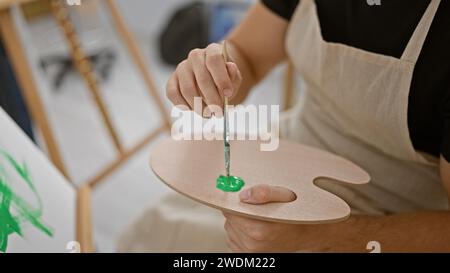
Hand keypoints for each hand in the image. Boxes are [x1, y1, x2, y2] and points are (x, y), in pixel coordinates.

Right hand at [166, 43, 241, 116]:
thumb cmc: (224, 79)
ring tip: (208, 114)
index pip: (214, 60)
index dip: (221, 78)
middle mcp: (195, 56)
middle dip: (212, 99)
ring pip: (187, 89)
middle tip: (218, 112)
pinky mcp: (172, 80)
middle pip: (202, 78)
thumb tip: (231, 68)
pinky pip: (172, 93)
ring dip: (198, 106)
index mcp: (212, 50)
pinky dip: (182, 105)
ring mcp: (182, 67)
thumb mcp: (234, 77)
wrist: (212, 80)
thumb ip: (233, 75)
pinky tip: (192, 109)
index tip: (228, 95)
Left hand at [223, 184, 348, 252]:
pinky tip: (253, 227)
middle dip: (239, 210)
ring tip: (257, 219)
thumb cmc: (295, 215)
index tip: (242, 197)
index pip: (231, 210)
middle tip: (254, 207)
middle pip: (230, 218)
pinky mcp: (246, 254)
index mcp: (260, 229)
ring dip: (239, 221)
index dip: (236, 201)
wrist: (304, 234)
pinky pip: (232, 238)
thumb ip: (264, 192)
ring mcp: (248, 251)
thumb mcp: (285, 196)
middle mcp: (252, 243)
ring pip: (230, 227)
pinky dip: (239, 231)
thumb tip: (244, 195)